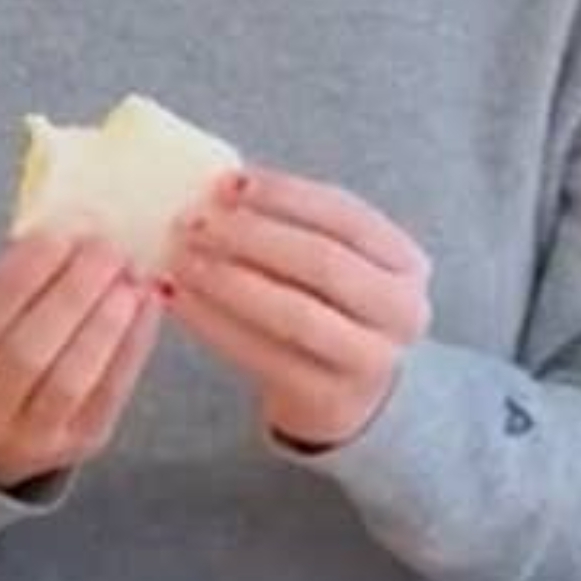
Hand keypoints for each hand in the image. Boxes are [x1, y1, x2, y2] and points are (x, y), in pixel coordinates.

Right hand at [0, 235, 163, 490]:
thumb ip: (0, 295)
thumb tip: (63, 239)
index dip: (21, 278)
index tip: (57, 236)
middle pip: (28, 351)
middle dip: (73, 293)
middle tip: (105, 249)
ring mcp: (33, 437)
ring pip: (72, 377)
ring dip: (107, 320)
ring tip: (129, 276)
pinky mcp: (80, 444)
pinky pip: (110, 393)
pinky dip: (132, 345)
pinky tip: (144, 306)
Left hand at [165, 168, 431, 450]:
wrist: (346, 392)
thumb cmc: (324, 305)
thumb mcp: (330, 261)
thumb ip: (289, 225)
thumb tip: (211, 188)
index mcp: (405, 262)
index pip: (348, 216)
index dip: (285, 196)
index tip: (226, 182)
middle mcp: (402, 312)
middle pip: (324, 263)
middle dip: (252, 238)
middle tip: (192, 222)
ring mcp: (371, 360)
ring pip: (295, 315)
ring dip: (229, 282)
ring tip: (179, 260)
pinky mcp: (328, 398)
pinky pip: (262, 355)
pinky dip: (212, 323)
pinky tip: (175, 298)